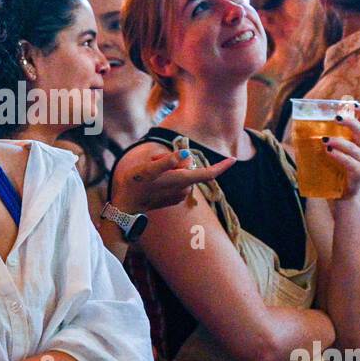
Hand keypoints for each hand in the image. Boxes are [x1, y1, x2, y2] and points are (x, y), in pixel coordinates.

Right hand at [112, 149, 234, 212]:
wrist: (126, 206)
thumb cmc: (133, 184)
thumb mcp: (146, 168)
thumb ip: (168, 161)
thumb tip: (186, 155)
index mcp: (179, 180)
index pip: (207, 174)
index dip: (221, 167)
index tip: (233, 159)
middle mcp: (183, 189)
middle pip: (189, 166)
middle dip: (176, 159)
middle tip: (155, 159)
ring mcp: (180, 195)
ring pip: (182, 172)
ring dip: (171, 168)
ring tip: (153, 171)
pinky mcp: (175, 199)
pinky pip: (178, 181)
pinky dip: (169, 177)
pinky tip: (155, 181)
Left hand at [324, 102, 359, 200]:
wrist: (339, 195)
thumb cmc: (331, 170)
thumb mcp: (326, 152)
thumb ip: (319, 140)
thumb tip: (298, 127)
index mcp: (356, 140)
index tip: (353, 103)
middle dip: (350, 122)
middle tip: (336, 118)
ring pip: (355, 148)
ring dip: (339, 141)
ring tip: (324, 140)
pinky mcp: (358, 174)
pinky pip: (351, 163)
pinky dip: (339, 156)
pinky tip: (329, 152)